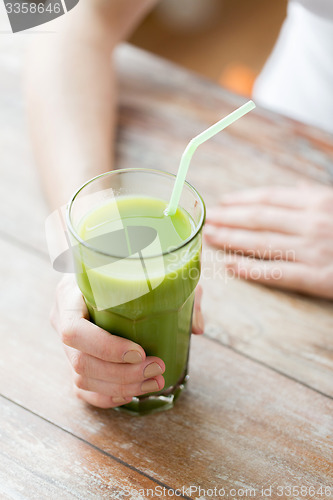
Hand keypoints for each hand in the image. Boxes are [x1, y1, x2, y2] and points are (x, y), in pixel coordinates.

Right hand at [50, 276, 203, 408]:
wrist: (101, 266)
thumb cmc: (124, 263)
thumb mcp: (148, 265)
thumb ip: (174, 288)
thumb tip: (197, 327)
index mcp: (70, 293)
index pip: (74, 330)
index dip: (106, 348)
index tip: (139, 352)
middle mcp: (61, 318)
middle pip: (80, 362)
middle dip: (122, 374)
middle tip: (157, 369)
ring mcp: (64, 341)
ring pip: (82, 379)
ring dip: (121, 388)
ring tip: (155, 382)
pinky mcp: (73, 357)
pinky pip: (82, 388)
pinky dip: (108, 396)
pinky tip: (132, 393)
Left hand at [204, 184, 332, 298]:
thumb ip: (318, 196)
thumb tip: (298, 186)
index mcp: (317, 203)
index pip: (270, 198)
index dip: (242, 200)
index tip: (223, 202)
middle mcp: (311, 223)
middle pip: (259, 219)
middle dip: (228, 218)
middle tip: (207, 220)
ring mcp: (312, 251)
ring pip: (262, 243)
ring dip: (231, 240)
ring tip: (210, 238)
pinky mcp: (317, 277)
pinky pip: (277, 272)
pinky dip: (251, 269)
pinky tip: (230, 265)